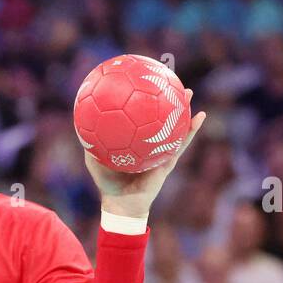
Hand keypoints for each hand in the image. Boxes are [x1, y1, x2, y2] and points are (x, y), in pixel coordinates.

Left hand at [83, 92, 205, 219]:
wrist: (122, 203)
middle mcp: (149, 142)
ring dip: (183, 109)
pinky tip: (200, 116)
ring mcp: (161, 150)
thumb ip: (90, 144)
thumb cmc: (108, 183)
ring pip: (174, 126)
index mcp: (134, 140)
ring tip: (189, 92)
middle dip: (163, 98)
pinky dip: (192, 130)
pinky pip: (181, 143)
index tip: (144, 82)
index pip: (138, 116)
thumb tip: (81, 125)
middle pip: (157, 116)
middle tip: (168, 79)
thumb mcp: (95, 160)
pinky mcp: (169, 159)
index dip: (142, 100)